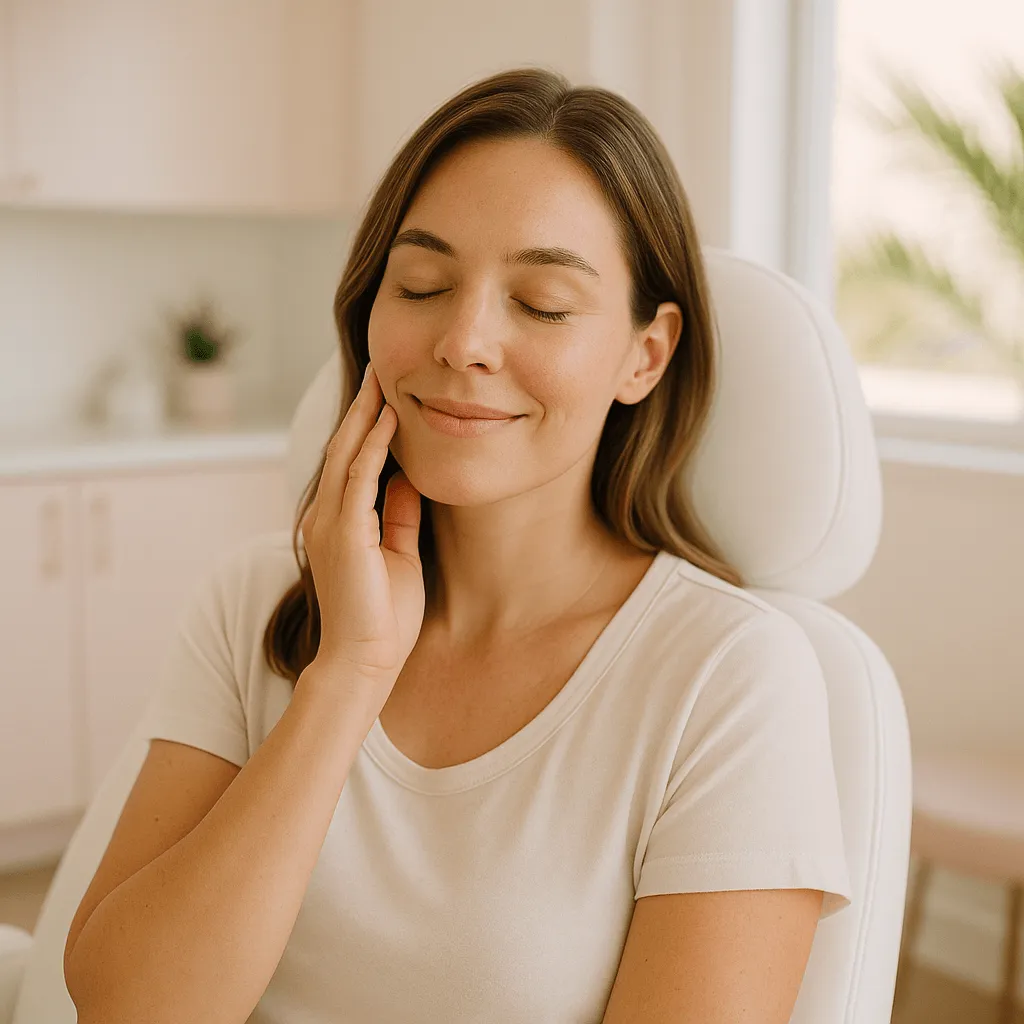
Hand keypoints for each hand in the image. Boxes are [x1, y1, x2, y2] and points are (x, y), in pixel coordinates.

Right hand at [299, 362, 424, 703]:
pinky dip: (374, 445)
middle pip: (343, 447)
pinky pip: (359, 477)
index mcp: (338, 521)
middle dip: (361, 407)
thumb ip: (399, 512)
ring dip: (365, 414)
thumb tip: (409, 475)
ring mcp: (330, 522)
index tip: (384, 393)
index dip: (365, 425)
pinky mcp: (344, 533)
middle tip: (379, 368)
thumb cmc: (383, 615)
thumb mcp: (399, 551)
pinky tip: (390, 419)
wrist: (365, 662)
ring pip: (346, 454)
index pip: (350, 461)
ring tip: (382, 379)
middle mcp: (326, 515)